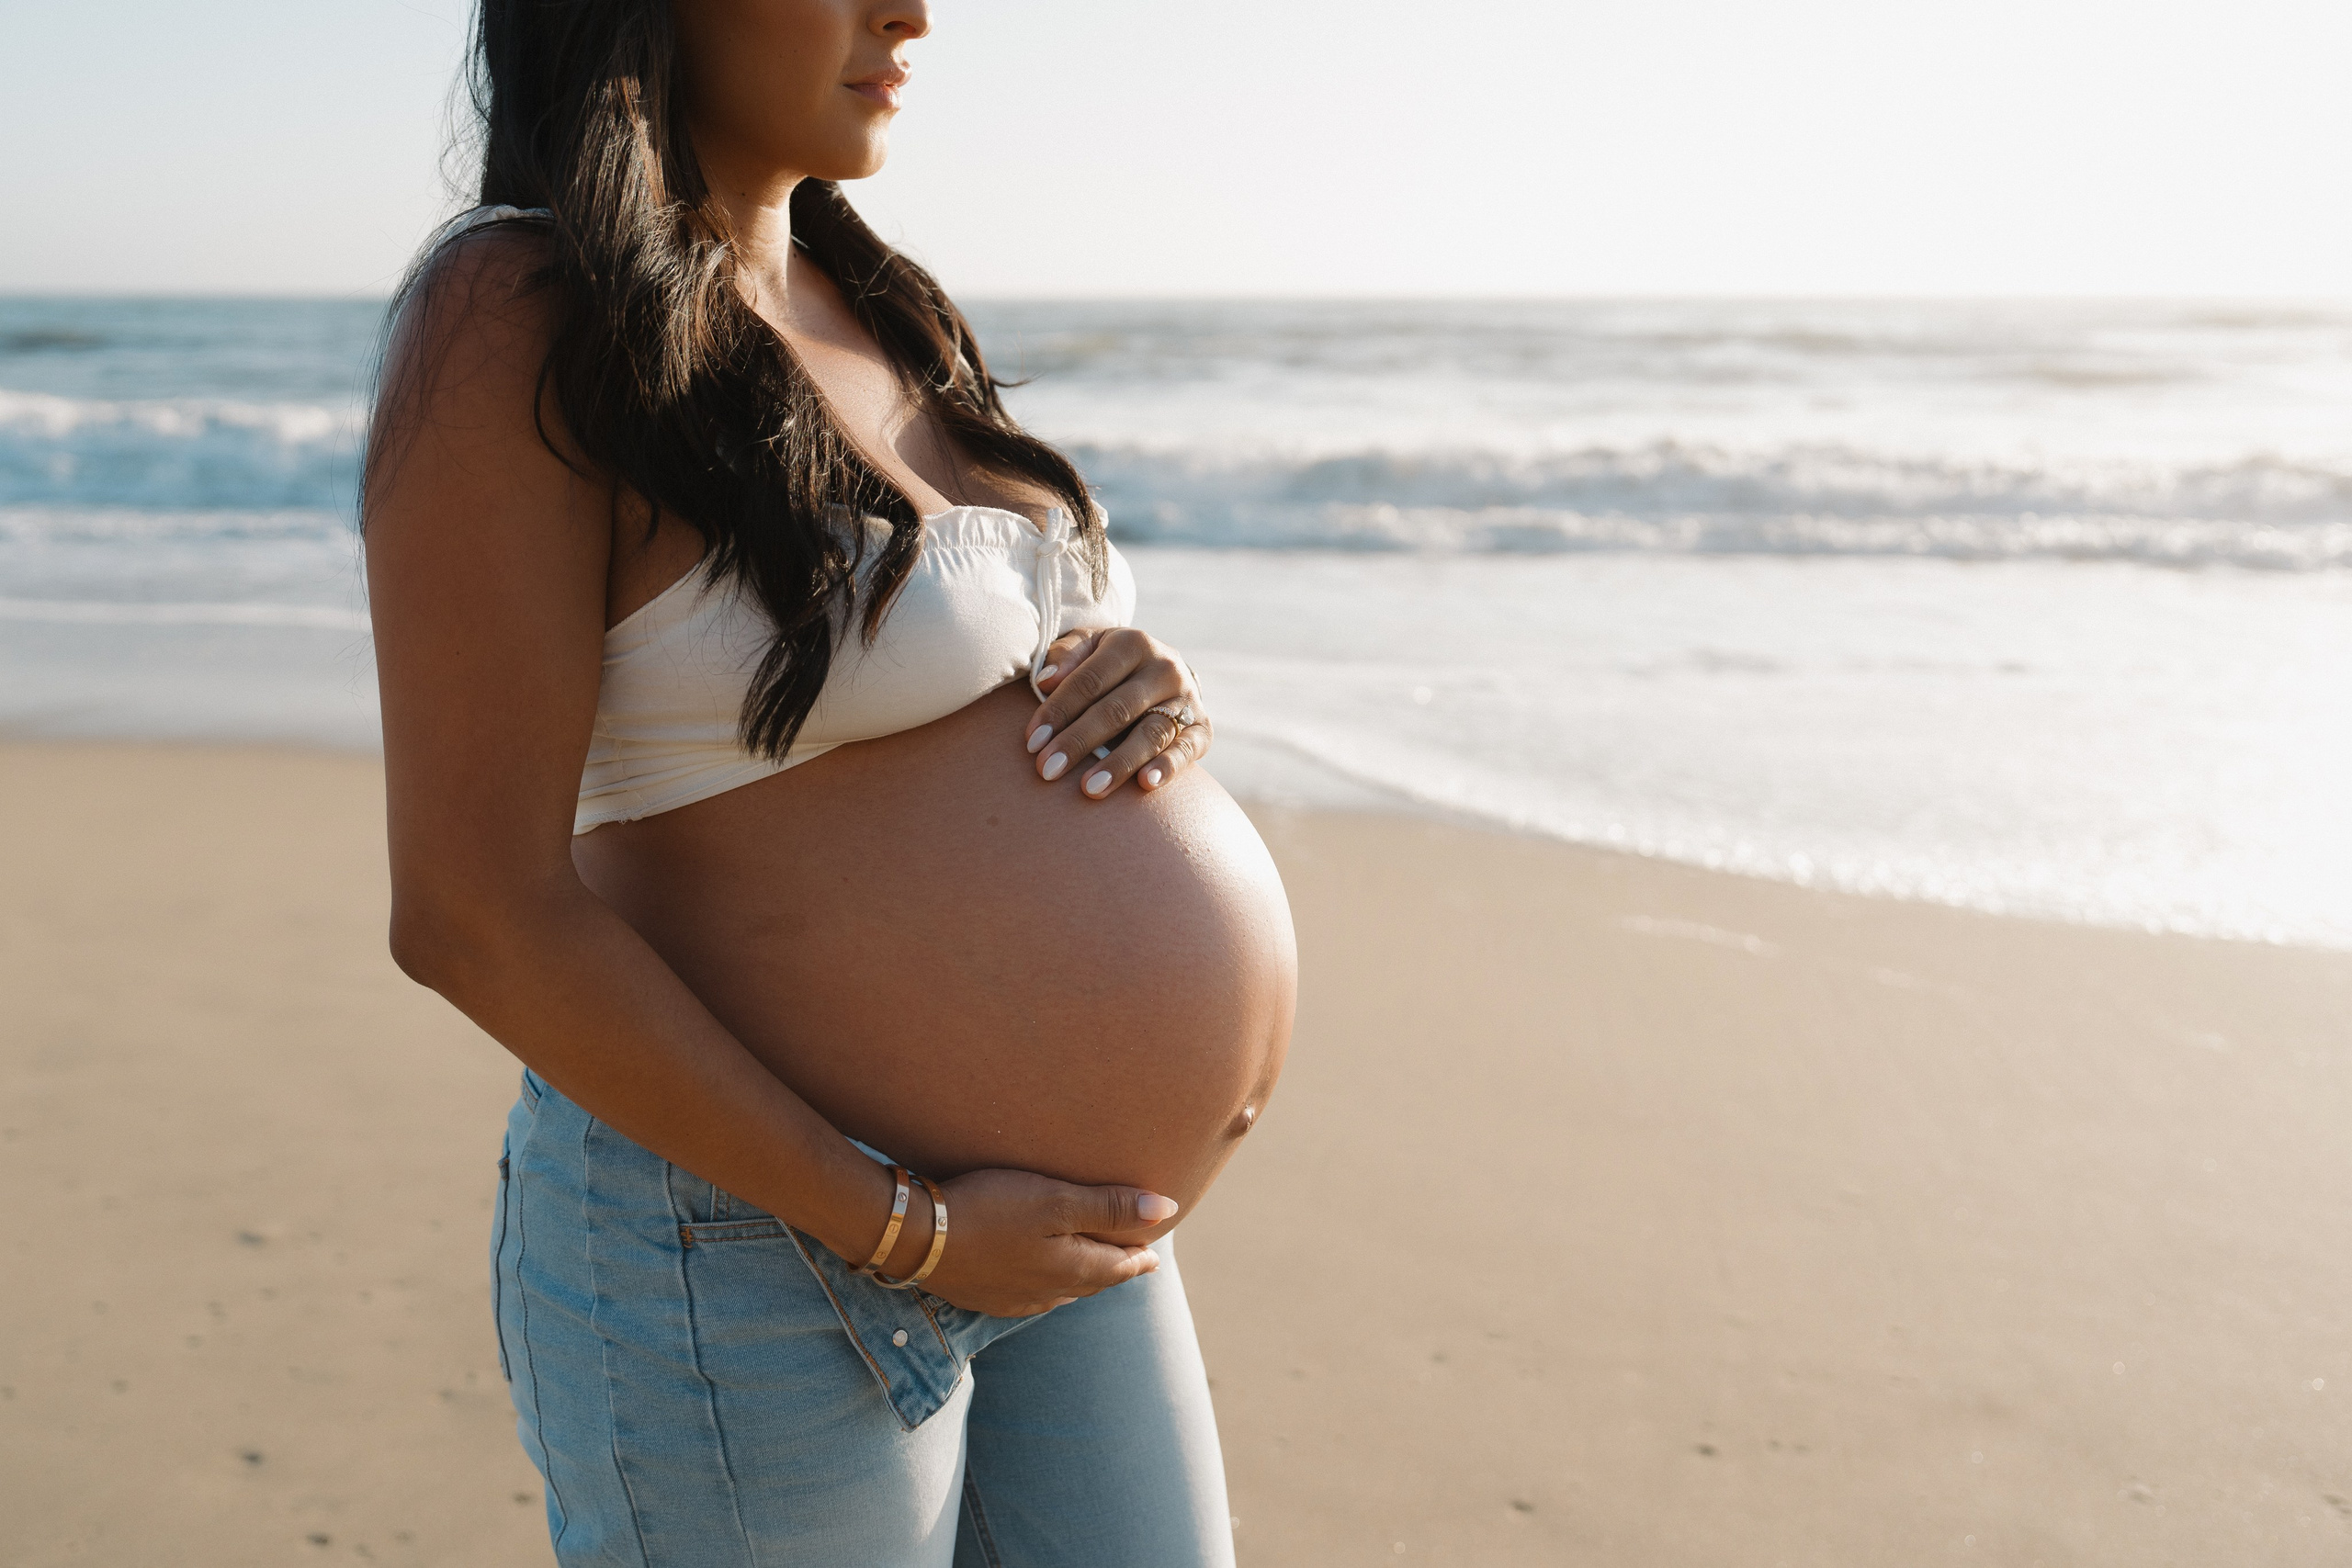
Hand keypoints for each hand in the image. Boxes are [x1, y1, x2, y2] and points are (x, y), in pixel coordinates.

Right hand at [870, 1166, 1179, 1317]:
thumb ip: (1109, 1206)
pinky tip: (1038, 1279)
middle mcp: (1047, 1292)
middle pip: (1093, 1281)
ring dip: (1081, 1278)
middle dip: (1114, 1269)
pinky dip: (1047, 1285)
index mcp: (1071, 1268)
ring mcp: (1013, 1299)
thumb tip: (1166, 1209)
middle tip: (1131, 1260)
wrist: (916, 1238)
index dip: (1139, 1258)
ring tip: (1089, 1266)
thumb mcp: (1055, 1199)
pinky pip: (1030, 1296)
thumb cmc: (989, 1209)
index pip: (1118, 1266)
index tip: (1153, 1254)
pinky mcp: (984, 1297)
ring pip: (1061, 1292)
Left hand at [1023, 627, 1211, 798]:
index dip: (1058, 711)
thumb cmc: (1111, 666)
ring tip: (1090, 789)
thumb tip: (1045, 679)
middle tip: (1048, 769)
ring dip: (1119, 763)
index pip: (1089, 680)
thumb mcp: (1089, 647)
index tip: (1032, 742)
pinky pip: (1187, 749)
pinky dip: (1169, 767)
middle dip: (1079, 741)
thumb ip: (1065, 656)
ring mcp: (1187, 699)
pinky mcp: (1203, 728)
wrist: (1164, 674)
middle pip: (1116, 709)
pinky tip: (1146, 784)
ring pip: (1150, 733)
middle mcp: (1165, 668)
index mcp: (1133, 643)